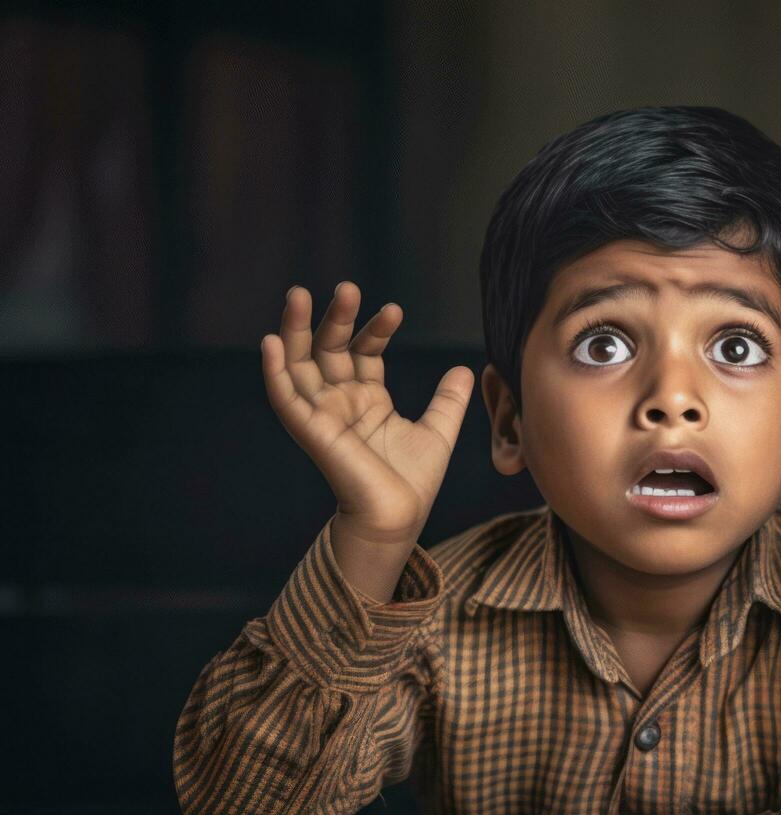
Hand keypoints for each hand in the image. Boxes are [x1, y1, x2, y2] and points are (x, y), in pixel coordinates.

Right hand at [261, 281, 474, 538]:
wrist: (398, 518)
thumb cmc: (412, 483)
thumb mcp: (438, 432)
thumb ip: (448, 401)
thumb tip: (465, 368)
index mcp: (368, 400)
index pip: (364, 352)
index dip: (376, 329)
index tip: (395, 310)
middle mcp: (341, 402)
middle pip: (329, 349)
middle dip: (336, 318)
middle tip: (348, 287)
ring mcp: (323, 414)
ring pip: (300, 364)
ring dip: (296, 329)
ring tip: (299, 294)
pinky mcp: (310, 431)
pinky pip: (285, 397)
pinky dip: (274, 370)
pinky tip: (271, 340)